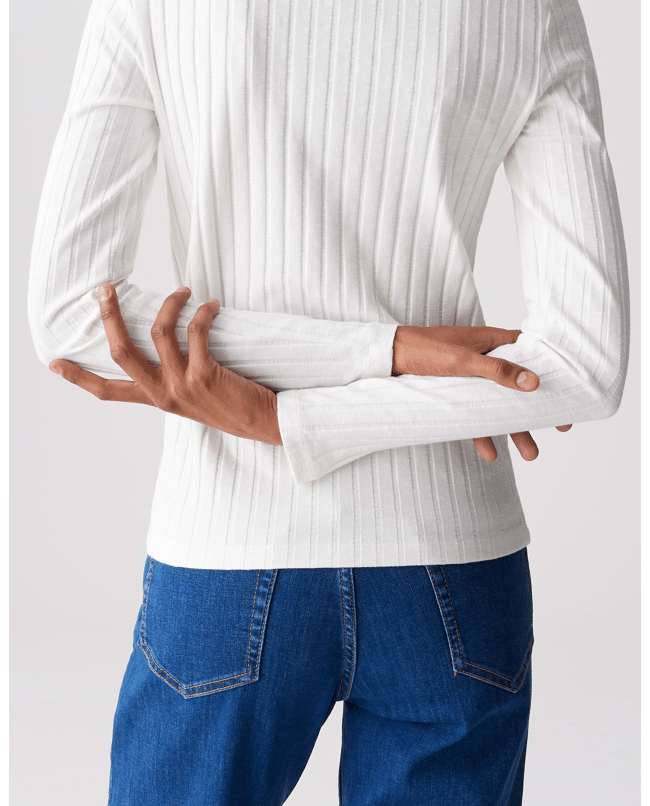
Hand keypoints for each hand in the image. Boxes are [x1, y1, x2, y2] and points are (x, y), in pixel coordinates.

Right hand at [47, 284, 282, 445]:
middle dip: (109, 316)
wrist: (264, 423)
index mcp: (156, 401)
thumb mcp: (192, 398)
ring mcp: (181, 386)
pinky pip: (194, 331)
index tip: (54, 363)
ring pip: (157, 333)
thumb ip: (172, 380)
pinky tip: (213, 305)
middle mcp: (163, 395)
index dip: (78, 377)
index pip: (108, 392)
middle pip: (120, 352)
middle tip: (105, 289)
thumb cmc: (232, 405)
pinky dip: (203, 311)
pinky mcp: (204, 376)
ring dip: (169, 303)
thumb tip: (163, 343)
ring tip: (183, 291)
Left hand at [392, 325, 571, 462]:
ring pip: (498, 406)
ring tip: (529, 454)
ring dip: (513, 429)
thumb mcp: (461, 361)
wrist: (383, 358)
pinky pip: (473, 416)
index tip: (568, 395)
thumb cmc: (422, 349)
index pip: (530, 355)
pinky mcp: (452, 394)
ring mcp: (468, 378)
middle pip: (518, 387)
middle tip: (558, 430)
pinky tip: (489, 454)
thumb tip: (532, 382)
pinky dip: (482, 434)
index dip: (550, 374)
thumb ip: (496, 371)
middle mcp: (483, 358)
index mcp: (490, 341)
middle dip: (536, 411)